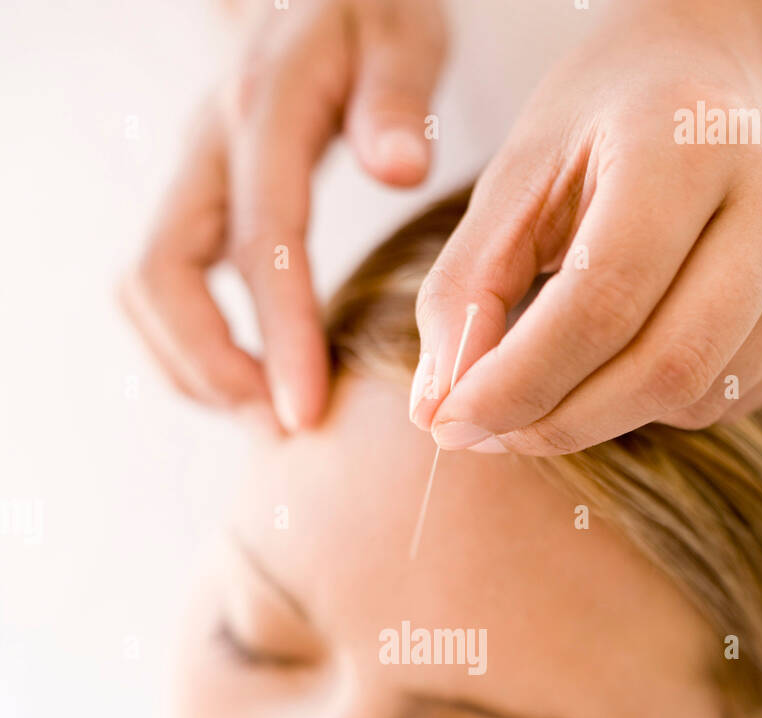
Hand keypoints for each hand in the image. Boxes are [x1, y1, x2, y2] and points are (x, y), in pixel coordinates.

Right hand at [119, 0, 446, 430]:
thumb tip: (400, 167)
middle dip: (212, 366)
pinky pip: (164, 288)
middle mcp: (208, 147)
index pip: (261, 240)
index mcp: (264, 109)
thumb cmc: (374, 16)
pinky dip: (195, 348)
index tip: (306, 411)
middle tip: (282, 423)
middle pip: (163, 275)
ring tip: (269, 412)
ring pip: (147, 290)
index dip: (280, 334)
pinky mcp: (193, 203)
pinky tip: (256, 378)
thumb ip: (399, 97)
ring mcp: (192, 177)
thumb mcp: (405, 33)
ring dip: (194, 366)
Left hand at [412, 2, 761, 453]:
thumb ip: (465, 294)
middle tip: (491, 429)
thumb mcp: (513, 184)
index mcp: (688, 139)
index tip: (452, 423)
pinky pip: (733, 400)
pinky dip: (662, 404)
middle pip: (664, 369)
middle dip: (559, 420)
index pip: (603, 302)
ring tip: (561, 369)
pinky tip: (635, 350)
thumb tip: (438, 414)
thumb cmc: (600, 129)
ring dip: (606, 413)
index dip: (519, 382)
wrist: (708, 79)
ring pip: (698, 397)